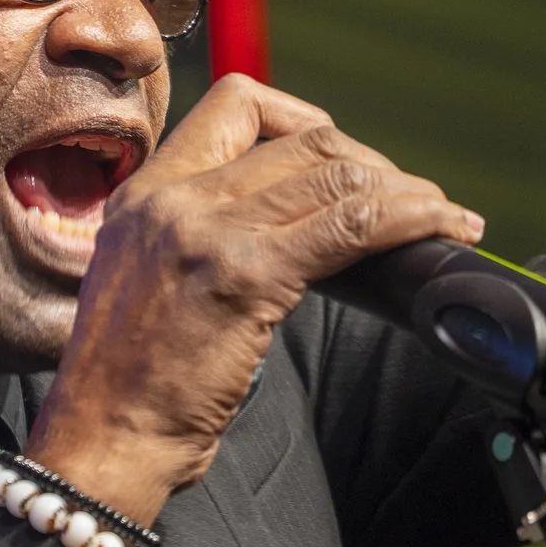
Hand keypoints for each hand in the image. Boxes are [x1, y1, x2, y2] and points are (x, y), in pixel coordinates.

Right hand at [25, 74, 482, 527]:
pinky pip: (350, 226)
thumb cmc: (130, 386)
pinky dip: (410, 221)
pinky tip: (442, 232)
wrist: (101, 442)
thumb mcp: (146, 280)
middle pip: (304, 138)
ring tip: (444, 217)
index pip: (238, 103)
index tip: (341, 166)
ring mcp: (207, 232)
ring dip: (407, 194)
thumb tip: (288, 223)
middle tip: (410, 203)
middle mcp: (173, 197)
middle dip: (371, 165)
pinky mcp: (246, 277)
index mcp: (146, 190)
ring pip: (336, 176)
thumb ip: (200, 237)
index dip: (305, 122)